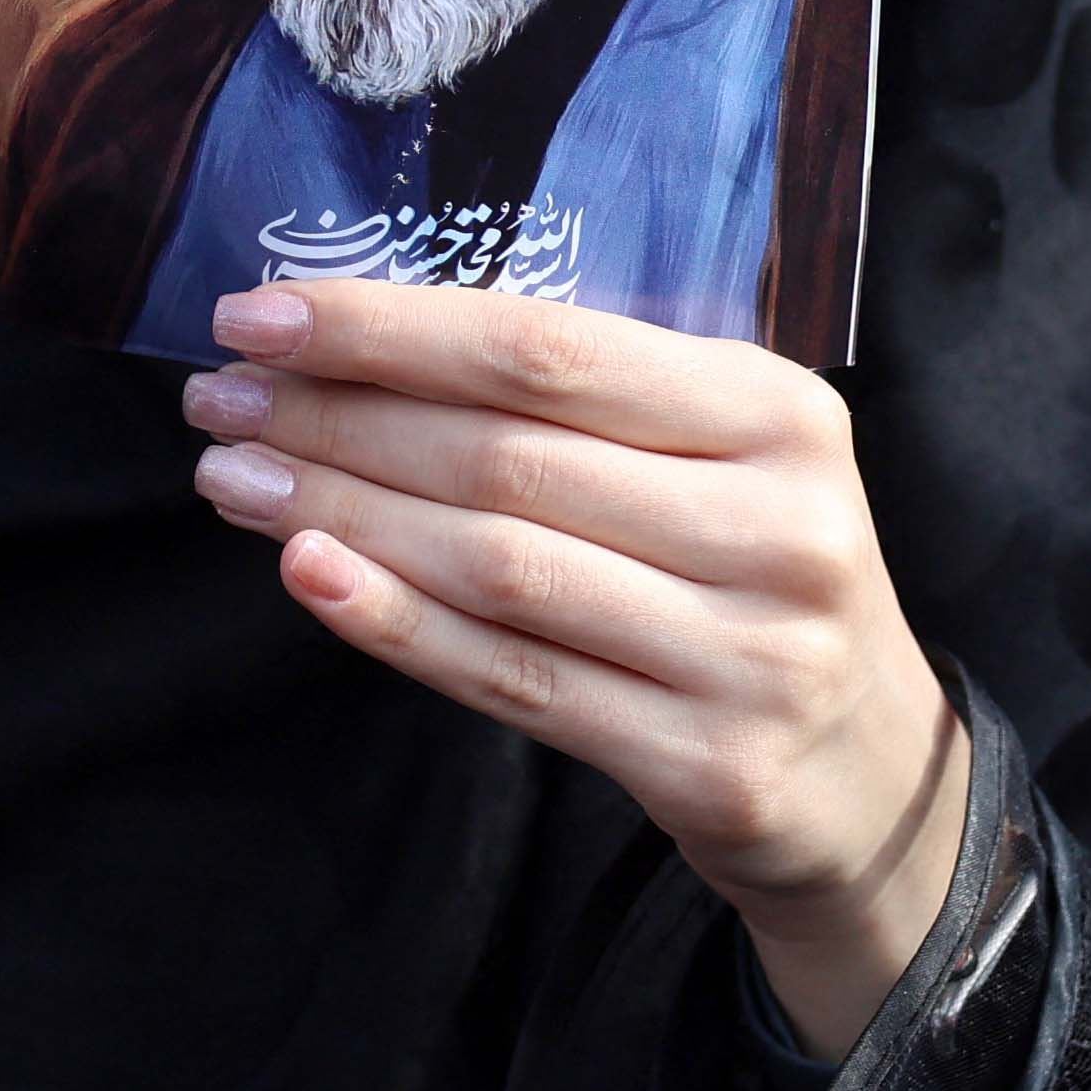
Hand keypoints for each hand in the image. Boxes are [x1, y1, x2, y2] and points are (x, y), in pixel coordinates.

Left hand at [181, 280, 966, 1056]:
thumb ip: (583, 400)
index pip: (547, 350)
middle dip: (336, 418)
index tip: (259, 313)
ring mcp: (751, 656)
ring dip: (339, 512)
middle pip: (506, 456)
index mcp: (779, 414)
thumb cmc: (750, 577)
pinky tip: (304, 571)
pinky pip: (514, 680)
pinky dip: (395, 622)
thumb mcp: (721, 457)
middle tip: (218, 399)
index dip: (388, 329)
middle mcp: (778, 528)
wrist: (872, 777)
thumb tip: (359, 338)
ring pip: (497, 565)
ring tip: (232, 478)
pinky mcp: (707, 765)